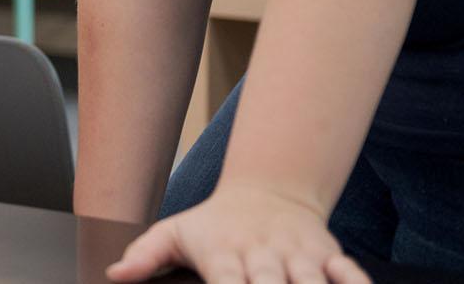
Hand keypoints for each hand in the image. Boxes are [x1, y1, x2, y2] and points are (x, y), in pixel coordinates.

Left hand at [106, 183, 369, 283]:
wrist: (267, 188)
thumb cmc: (215, 223)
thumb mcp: (175, 232)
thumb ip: (145, 256)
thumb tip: (113, 275)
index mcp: (224, 253)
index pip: (226, 280)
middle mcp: (263, 253)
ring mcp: (298, 253)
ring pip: (311, 281)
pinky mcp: (328, 253)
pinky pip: (349, 272)